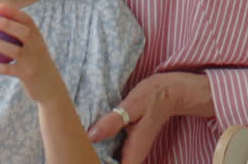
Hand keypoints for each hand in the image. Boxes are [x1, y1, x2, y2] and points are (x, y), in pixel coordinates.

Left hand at [0, 3, 65, 104]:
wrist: (50, 86)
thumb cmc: (36, 62)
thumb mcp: (34, 47)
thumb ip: (23, 36)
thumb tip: (0, 20)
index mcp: (38, 37)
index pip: (27, 20)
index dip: (13, 12)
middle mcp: (37, 47)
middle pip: (24, 33)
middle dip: (7, 24)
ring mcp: (32, 61)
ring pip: (15, 51)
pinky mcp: (26, 75)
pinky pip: (7, 69)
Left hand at [87, 71, 214, 163]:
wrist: (170, 91)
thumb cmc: (152, 97)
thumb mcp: (131, 106)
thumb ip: (112, 122)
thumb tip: (91, 136)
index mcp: (134, 151)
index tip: (83, 158)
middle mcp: (134, 155)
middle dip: (95, 159)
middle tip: (77, 151)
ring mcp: (132, 149)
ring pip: (111, 160)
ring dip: (97, 154)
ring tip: (80, 145)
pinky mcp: (128, 142)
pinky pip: (113, 151)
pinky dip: (101, 147)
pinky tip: (90, 137)